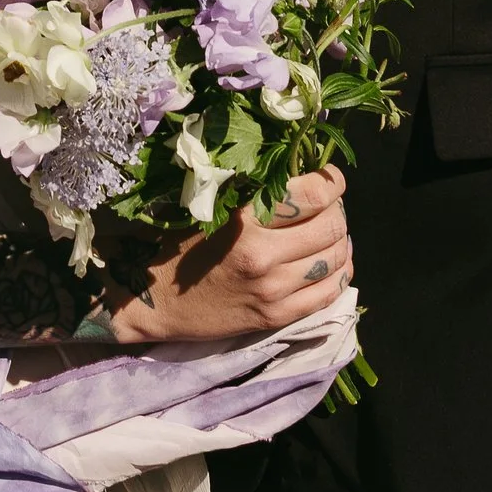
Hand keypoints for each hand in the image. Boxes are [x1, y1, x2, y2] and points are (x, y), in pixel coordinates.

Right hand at [104, 167, 350, 345]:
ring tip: (331, 234)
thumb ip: (252, 194)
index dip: (332, 183)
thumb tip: (299, 175)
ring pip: (334, 259)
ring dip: (340, 241)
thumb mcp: (209, 210)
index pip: (312, 195)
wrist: (151, 301)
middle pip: (331, 226)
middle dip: (338, 211)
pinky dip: (340, 275)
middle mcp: (263, 255)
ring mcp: (272, 290)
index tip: (332, 180)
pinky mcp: (276, 316)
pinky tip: (335, 264)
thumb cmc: (174, 246)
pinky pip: (328, 294)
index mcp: (244, 221)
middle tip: (329, 208)